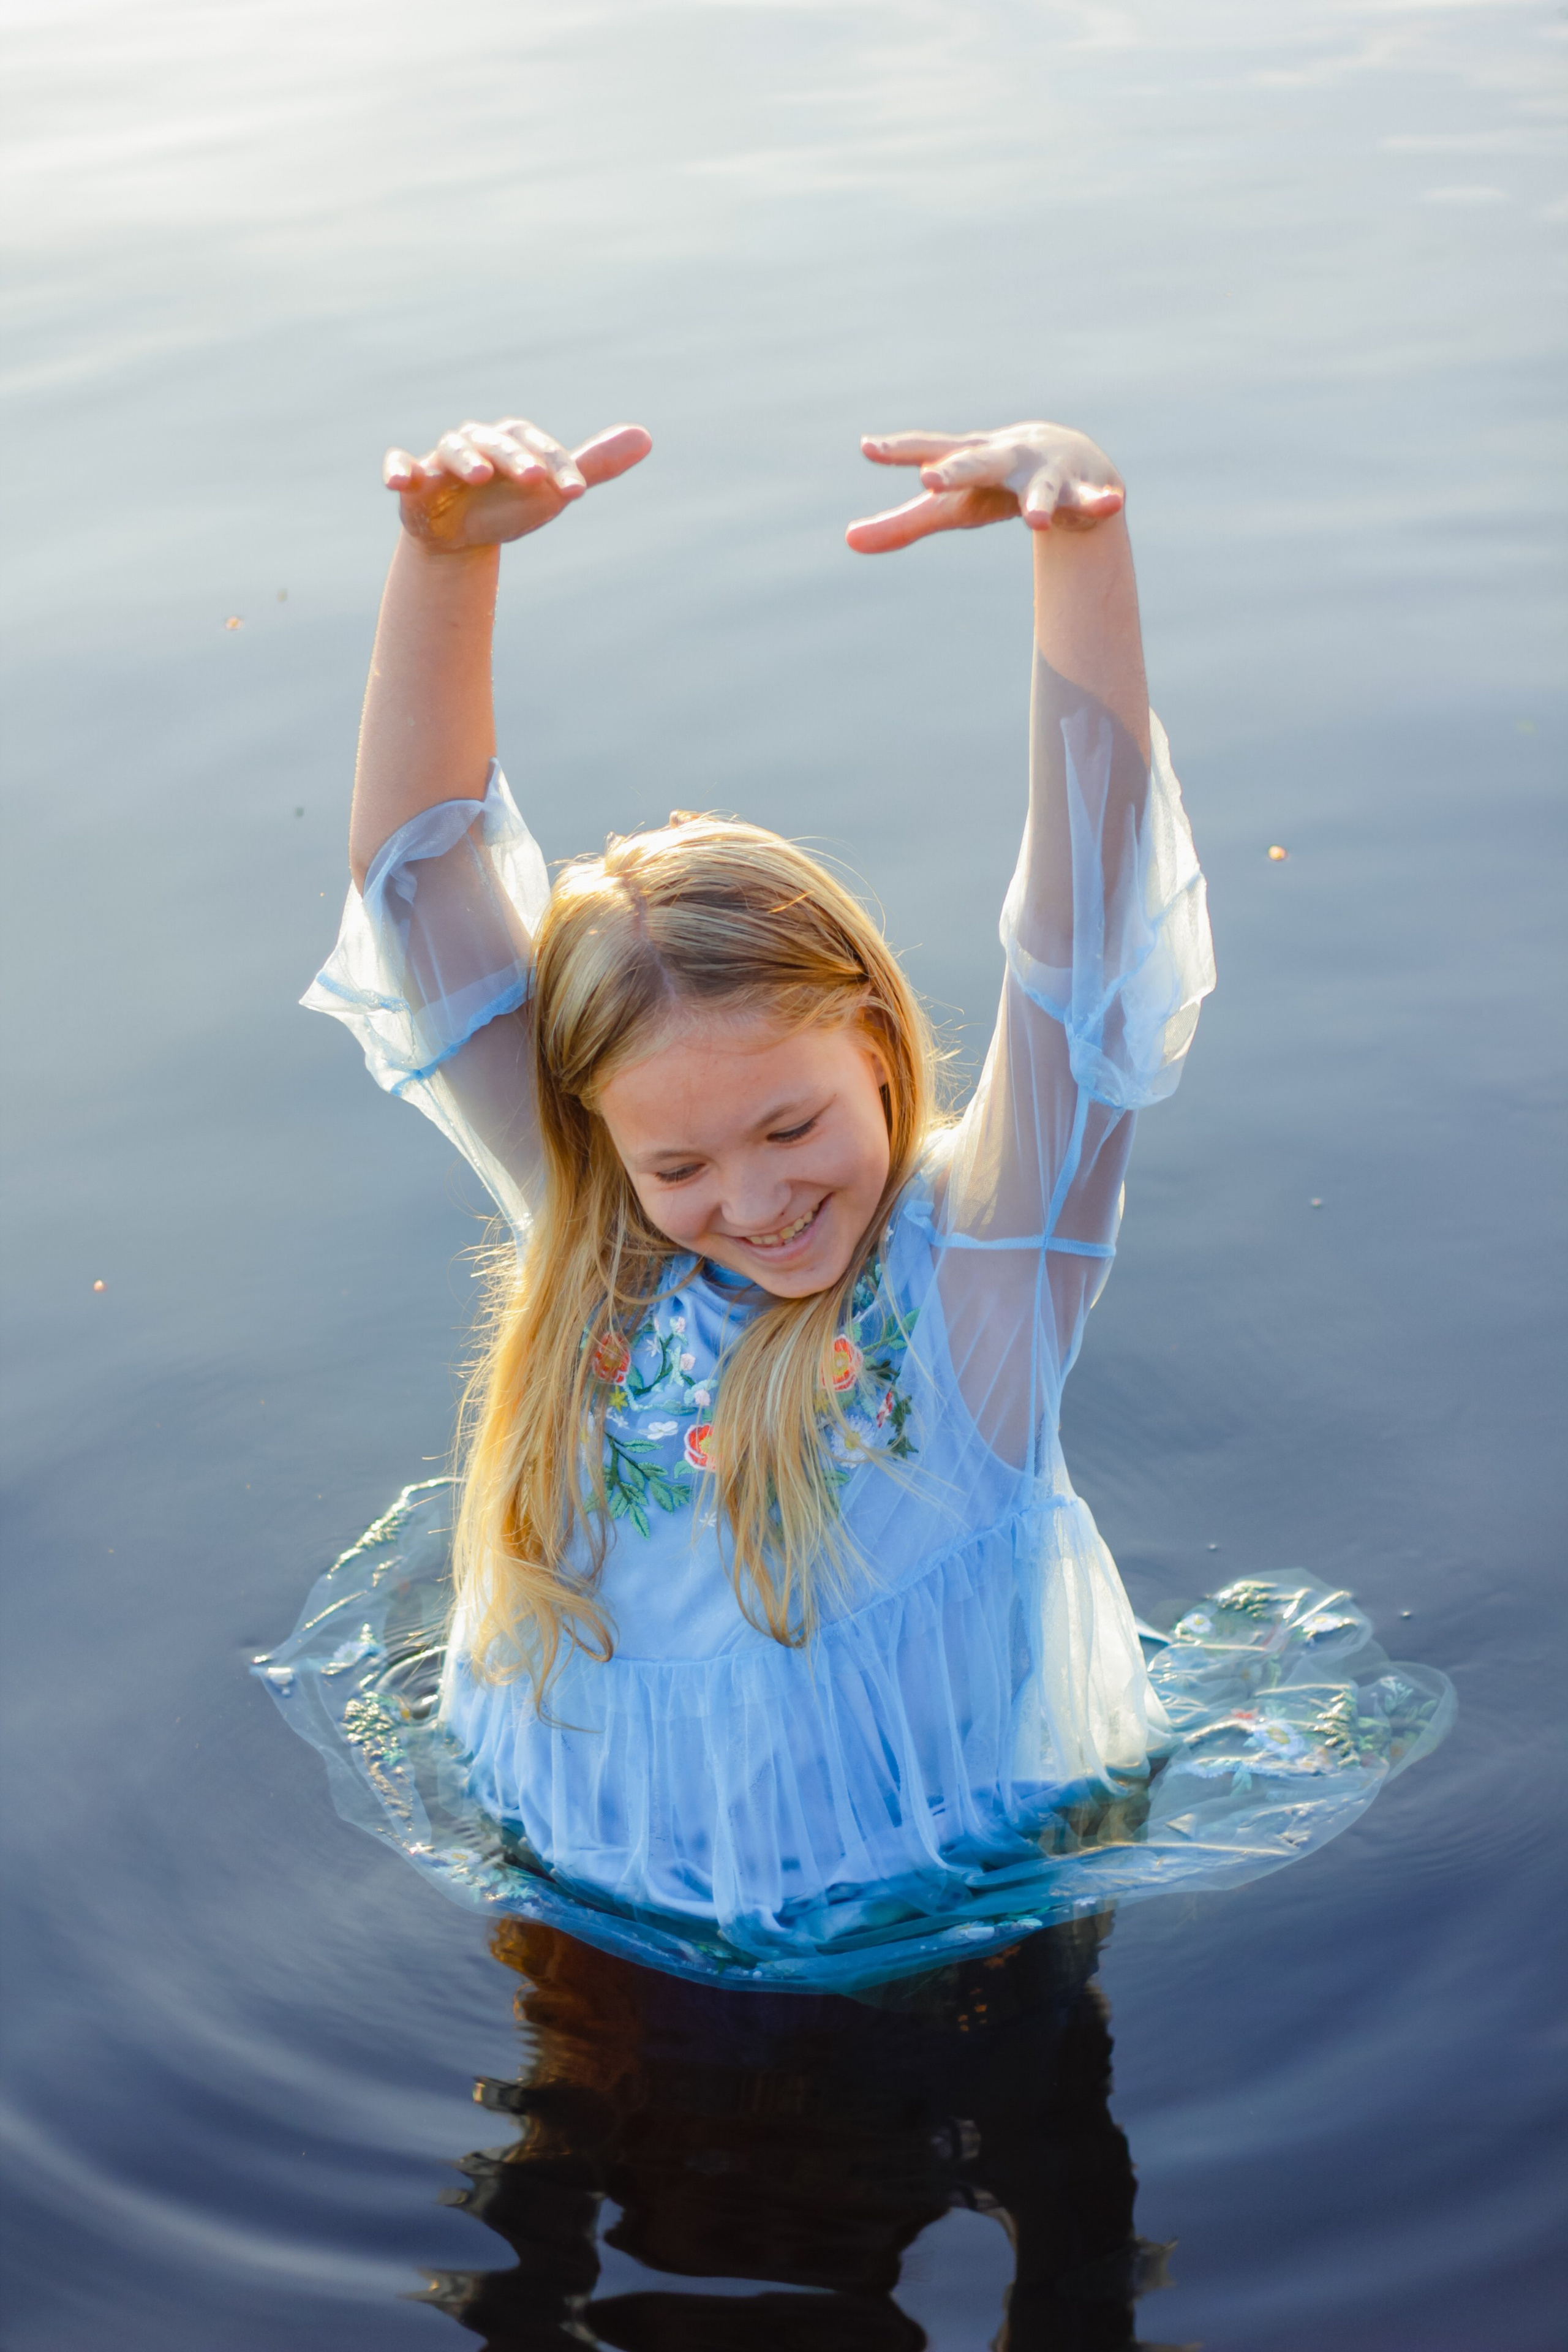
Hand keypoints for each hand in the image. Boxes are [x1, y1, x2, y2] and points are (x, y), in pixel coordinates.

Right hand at [384, 417, 652, 551]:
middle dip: (515, 458)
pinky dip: (397, 469)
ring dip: (465, 459)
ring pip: (453, 449)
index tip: (578, 492)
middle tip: (534, 479)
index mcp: (514, 441)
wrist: (463, 535)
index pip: (540, 447)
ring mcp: (443, 459)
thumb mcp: (553, 490)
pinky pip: (400, 466)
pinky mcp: (413, 479)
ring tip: (480, 475)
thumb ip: (593, 466)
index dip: (559, 466)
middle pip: (497, 443)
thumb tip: (645, 437)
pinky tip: (399, 480)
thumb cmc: (511, 505)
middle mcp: (479, 442)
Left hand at [845, 422, 1123, 553]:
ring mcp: (1045, 472)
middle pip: (977, 464)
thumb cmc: (994, 484)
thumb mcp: (951, 506)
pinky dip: (1099, 502)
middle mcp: (1004, 458)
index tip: (867, 448)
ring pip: (1039, 488)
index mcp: (969, 459)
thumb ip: (902, 524)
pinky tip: (1111, 505)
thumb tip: (848, 540)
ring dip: (1038, 502)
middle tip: (929, 480)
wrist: (1067, 457)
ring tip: (1034, 522)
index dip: (899, 451)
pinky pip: (1092, 499)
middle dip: (956, 470)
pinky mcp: (1082, 491)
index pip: (929, 452)